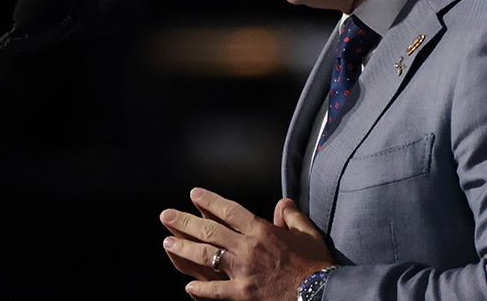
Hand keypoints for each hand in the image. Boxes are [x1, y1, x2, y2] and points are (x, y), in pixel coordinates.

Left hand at [161, 188, 334, 299]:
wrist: (319, 292)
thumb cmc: (315, 265)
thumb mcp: (307, 234)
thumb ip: (292, 216)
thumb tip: (283, 203)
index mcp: (263, 231)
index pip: (230, 210)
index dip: (210, 201)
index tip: (194, 194)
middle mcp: (249, 247)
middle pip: (211, 231)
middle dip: (185, 221)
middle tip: (167, 215)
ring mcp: (244, 271)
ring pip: (207, 256)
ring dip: (184, 248)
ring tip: (167, 243)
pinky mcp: (244, 293)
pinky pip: (216, 291)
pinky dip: (200, 289)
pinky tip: (187, 285)